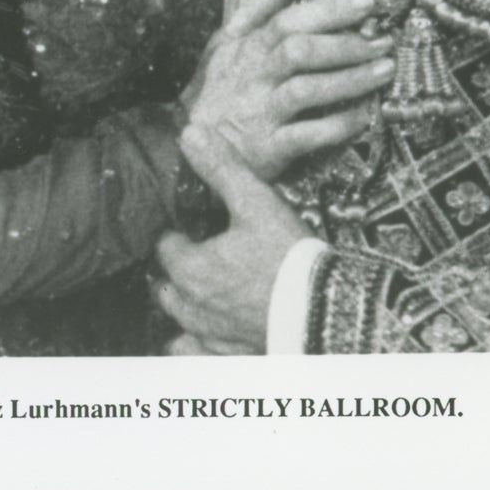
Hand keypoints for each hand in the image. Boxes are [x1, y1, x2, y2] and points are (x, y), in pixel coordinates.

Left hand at [155, 124, 313, 353]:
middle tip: (194, 253)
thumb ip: (221, 169)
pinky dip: (190, 346)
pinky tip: (195, 338)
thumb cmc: (288, 257)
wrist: (324, 311)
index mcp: (191, 267)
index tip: (190, 224)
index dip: (176, 231)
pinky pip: (194, 354)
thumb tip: (189, 134)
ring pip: (179, 320)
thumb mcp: (255, 202)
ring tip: (197, 291)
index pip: (165, 245)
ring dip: (182, 304)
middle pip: (167, 284)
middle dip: (175, 268)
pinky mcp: (229, 355)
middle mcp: (192, 305)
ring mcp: (210, 335)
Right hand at [185, 0, 392, 181]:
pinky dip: (337, 125)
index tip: (367, 3)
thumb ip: (262, 5)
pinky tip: (363, 116)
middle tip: (384, 42)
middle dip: (344, 45)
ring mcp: (261, 112)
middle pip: (298, 51)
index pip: (288, 20)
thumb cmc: (218, 86)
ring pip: (305, 90)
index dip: (328, 10)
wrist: (187, 144)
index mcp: (249, 46)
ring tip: (384, 72)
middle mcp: (255, 76)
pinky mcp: (268, 148)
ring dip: (348, 80)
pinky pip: (306, 136)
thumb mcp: (227, 40)